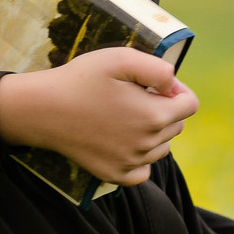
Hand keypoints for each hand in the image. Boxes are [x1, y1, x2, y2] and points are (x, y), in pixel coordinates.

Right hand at [0, 47, 197, 186]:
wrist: (43, 110)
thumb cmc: (80, 79)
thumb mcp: (120, 58)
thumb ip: (158, 68)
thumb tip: (174, 84)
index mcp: (154, 115)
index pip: (190, 105)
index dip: (177, 90)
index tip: (154, 85)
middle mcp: (147, 144)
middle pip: (177, 126)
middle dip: (164, 109)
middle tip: (133, 97)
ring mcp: (131, 163)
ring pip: (162, 148)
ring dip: (153, 133)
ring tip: (125, 117)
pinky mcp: (114, 175)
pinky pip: (144, 171)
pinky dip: (141, 159)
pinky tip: (125, 143)